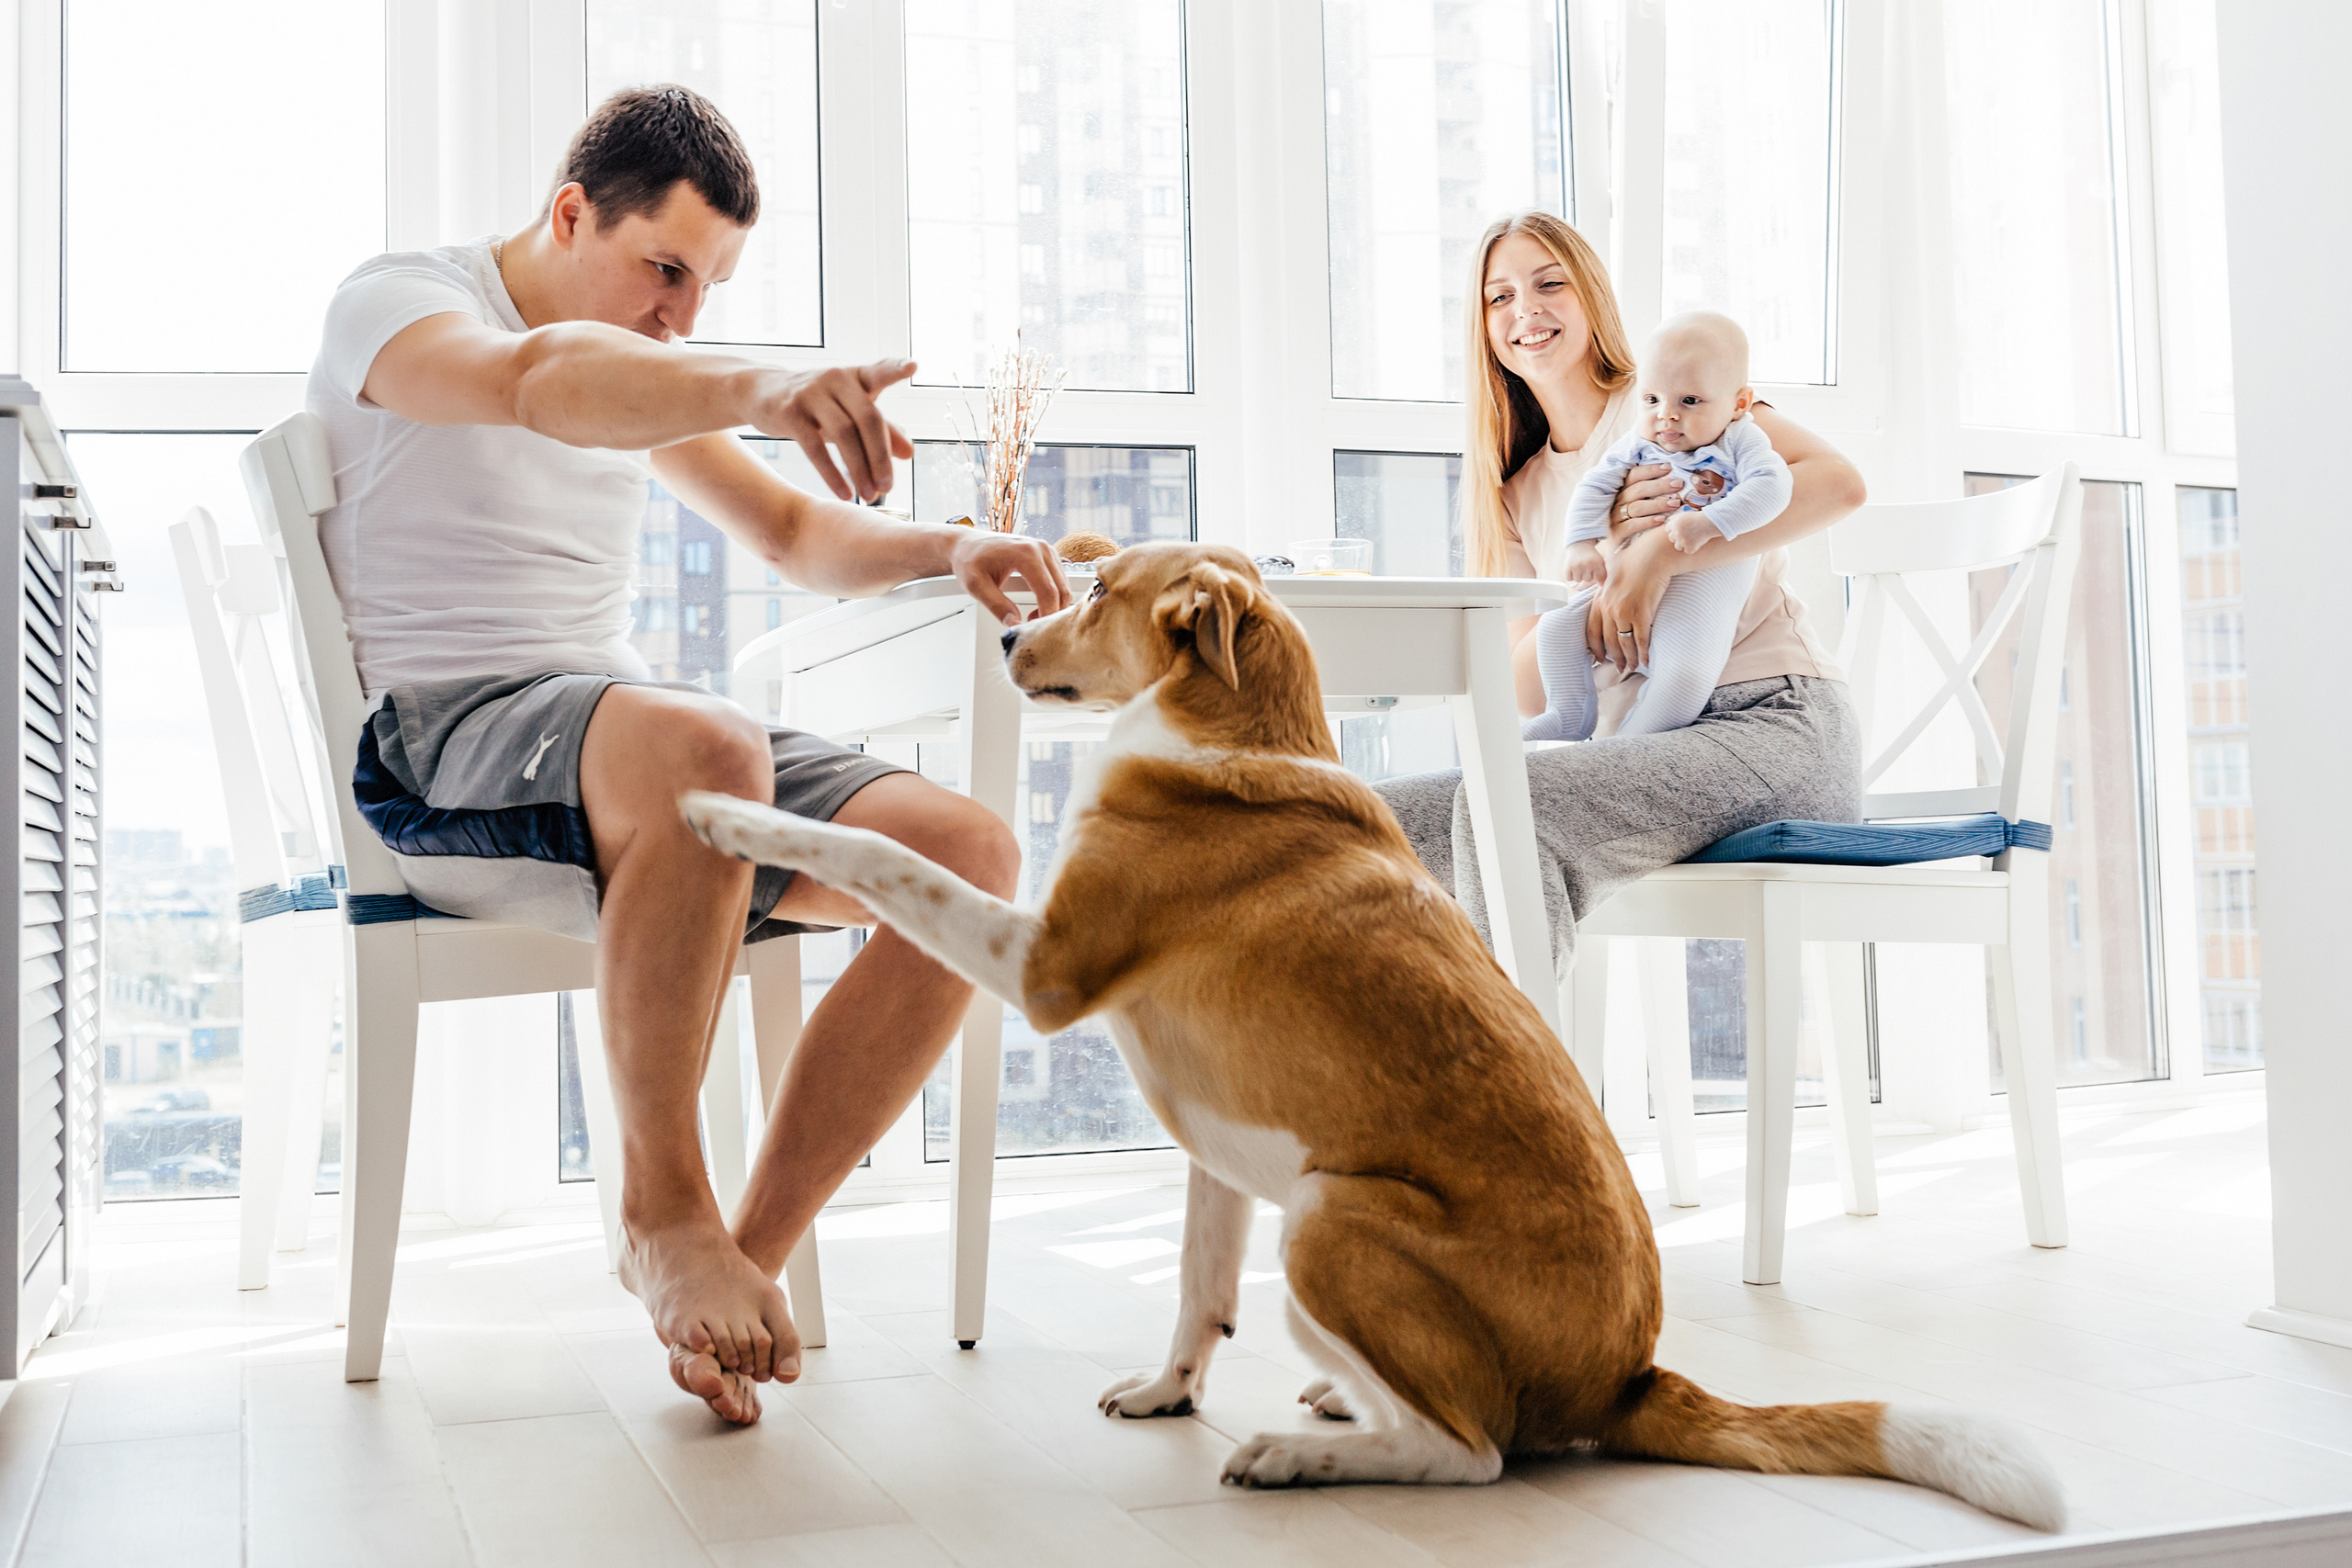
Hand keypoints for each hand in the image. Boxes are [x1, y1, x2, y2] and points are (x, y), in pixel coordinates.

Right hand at [750, 359, 918, 503]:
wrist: (762, 392)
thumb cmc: (817, 403)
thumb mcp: (849, 411)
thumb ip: (882, 429)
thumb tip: (909, 453)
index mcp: (855, 376)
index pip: (879, 371)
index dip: (895, 368)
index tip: (913, 366)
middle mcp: (835, 379)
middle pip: (868, 418)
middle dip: (881, 457)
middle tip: (887, 488)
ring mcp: (811, 393)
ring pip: (843, 434)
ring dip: (859, 470)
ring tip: (869, 495)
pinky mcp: (789, 412)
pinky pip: (815, 448)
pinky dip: (832, 475)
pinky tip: (844, 494)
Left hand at [950, 529, 1071, 627]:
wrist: (967, 544)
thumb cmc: (970, 560)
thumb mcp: (976, 586)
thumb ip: (997, 606)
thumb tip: (1015, 624)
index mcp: (1026, 553)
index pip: (1048, 592)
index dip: (1045, 615)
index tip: (1035, 630)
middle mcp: (1041, 548)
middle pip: (1061, 591)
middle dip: (1051, 613)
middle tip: (1032, 625)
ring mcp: (1047, 550)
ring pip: (1064, 587)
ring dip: (1053, 606)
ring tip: (1031, 615)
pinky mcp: (1048, 555)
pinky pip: (1060, 581)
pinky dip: (1053, 597)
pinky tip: (1037, 604)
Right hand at [1563, 540, 1606, 586]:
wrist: (1579, 545)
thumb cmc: (1591, 557)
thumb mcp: (1600, 562)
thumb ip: (1603, 574)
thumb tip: (1601, 585)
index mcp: (1597, 562)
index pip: (1597, 578)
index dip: (1595, 574)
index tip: (1593, 568)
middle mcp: (1587, 564)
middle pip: (1587, 580)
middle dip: (1586, 574)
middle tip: (1585, 566)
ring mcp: (1577, 566)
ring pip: (1578, 580)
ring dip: (1578, 575)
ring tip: (1579, 567)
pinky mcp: (1567, 567)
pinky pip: (1569, 579)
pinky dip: (1570, 575)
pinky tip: (1573, 568)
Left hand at [1584, 528, 1674, 671]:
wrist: (1651, 556)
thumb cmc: (1633, 562)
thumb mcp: (1609, 575)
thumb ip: (1603, 589)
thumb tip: (1599, 595)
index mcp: (1599, 600)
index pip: (1592, 631)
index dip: (1596, 648)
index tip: (1600, 658)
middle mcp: (1609, 609)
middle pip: (1609, 641)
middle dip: (1615, 658)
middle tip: (1620, 668)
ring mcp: (1625, 612)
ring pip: (1625, 643)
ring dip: (1629, 659)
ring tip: (1633, 667)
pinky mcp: (1642, 614)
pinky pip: (1641, 640)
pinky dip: (1643, 653)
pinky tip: (1646, 661)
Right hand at [1607, 463, 1682, 541]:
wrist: (1619, 553)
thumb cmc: (1634, 522)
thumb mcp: (1638, 503)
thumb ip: (1650, 491)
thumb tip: (1673, 478)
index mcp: (1622, 491)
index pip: (1634, 475)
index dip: (1651, 470)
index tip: (1669, 468)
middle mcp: (1616, 502)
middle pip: (1638, 489)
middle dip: (1660, 485)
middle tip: (1678, 484)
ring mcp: (1614, 518)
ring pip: (1636, 507)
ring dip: (1658, 504)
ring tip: (1675, 503)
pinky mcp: (1615, 534)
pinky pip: (1631, 526)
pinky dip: (1647, 522)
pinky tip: (1661, 520)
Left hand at [1665, 511, 1721, 553]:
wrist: (1710, 522)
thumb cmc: (1697, 518)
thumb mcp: (1684, 515)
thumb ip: (1673, 519)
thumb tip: (1665, 523)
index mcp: (1674, 523)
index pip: (1667, 530)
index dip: (1674, 529)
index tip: (1682, 528)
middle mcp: (1677, 533)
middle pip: (1671, 538)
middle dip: (1678, 537)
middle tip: (1688, 533)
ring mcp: (1683, 541)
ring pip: (1677, 546)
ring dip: (1683, 544)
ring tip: (1692, 538)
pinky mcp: (1690, 548)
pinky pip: (1687, 551)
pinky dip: (1692, 548)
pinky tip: (1697, 541)